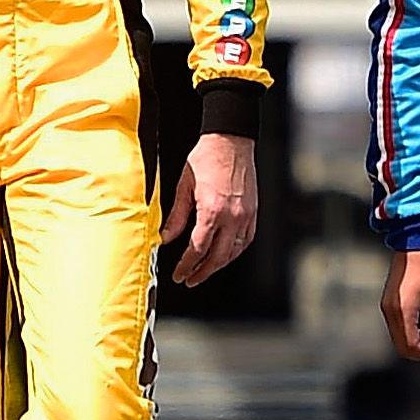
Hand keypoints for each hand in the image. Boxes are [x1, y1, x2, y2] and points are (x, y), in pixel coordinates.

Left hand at [165, 132, 259, 286]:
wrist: (230, 139)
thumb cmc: (207, 156)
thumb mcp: (183, 186)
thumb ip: (176, 216)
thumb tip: (166, 237)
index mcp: (212, 211)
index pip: (198, 249)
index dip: (186, 265)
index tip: (179, 273)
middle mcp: (232, 217)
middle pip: (217, 258)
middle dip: (201, 272)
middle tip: (189, 279)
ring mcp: (245, 215)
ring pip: (234, 252)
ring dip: (218, 265)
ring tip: (205, 270)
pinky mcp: (253, 211)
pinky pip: (246, 240)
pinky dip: (235, 251)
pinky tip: (225, 254)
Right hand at [387, 247, 419, 359]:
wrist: (414, 239)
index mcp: (403, 310)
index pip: (412, 345)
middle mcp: (391, 310)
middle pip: (403, 345)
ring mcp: (389, 305)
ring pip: (401, 336)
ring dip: (419, 341)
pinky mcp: (390, 301)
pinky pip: (400, 325)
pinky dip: (414, 330)